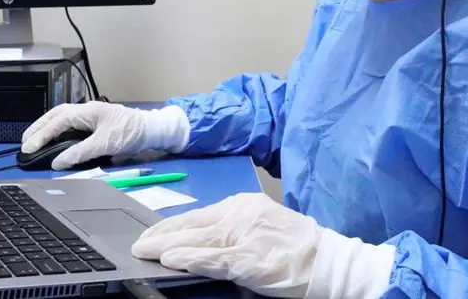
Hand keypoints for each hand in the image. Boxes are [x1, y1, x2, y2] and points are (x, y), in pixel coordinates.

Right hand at [20, 101, 188, 169]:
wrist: (150, 129)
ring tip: (33, 140)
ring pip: (61, 118)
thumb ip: (80, 153)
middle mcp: (85, 111)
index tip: (29, 148)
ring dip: (46, 128)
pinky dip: (57, 130)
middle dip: (38, 128)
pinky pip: (69, 124)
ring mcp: (89, 115)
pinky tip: (53, 139)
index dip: (41, 135)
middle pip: (55, 116)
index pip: (57, 122)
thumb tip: (58, 162)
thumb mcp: (105, 144)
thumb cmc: (130, 133)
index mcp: (87, 112)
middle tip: (24, 142)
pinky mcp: (93, 123)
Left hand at [131, 193, 395, 298]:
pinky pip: (215, 258)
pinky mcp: (251, 258)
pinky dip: (191, 259)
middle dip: (163, 235)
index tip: (151, 233)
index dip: (172, 225)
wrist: (329, 262)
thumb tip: (197, 241)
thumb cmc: (297, 248)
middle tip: (138, 244)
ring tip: (146, 251)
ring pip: (199, 240)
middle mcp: (243, 214)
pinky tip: (173, 260)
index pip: (199, 215)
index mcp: (244, 205)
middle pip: (194, 225)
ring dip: (169, 247)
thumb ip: (232, 231)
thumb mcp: (262, 229)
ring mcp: (247, 235)